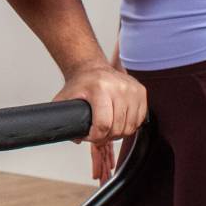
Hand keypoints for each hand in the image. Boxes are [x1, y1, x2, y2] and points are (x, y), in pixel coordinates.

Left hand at [53, 61, 146, 179]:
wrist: (93, 69)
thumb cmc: (81, 84)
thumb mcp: (65, 99)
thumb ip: (63, 119)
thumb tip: (75, 137)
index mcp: (100, 88)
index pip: (103, 124)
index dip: (95, 137)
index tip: (90, 136)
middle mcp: (119, 87)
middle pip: (118, 128)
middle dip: (106, 137)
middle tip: (98, 134)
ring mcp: (132, 89)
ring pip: (131, 127)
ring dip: (119, 133)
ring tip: (108, 128)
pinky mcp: (141, 92)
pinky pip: (139, 120)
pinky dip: (130, 125)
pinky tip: (119, 120)